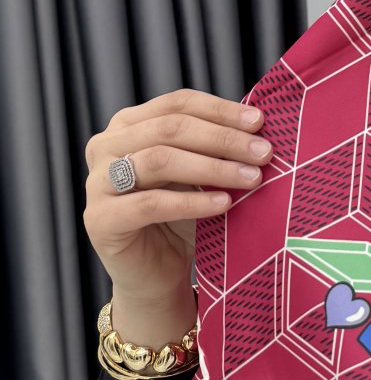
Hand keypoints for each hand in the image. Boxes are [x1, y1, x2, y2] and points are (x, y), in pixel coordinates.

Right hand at [83, 88, 271, 311]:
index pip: (177, 104)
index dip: (220, 110)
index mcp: (128, 125)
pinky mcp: (100, 219)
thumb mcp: (199, 174)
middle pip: (170, 128)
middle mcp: (106, 146)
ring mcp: (97, 182)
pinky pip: (151, 203)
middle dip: (223, 139)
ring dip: (212, 168)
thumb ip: (216, 147)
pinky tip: (224, 203)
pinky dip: (192, 202)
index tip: (260, 122)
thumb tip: (259, 125)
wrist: (157, 276)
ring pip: (159, 160)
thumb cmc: (182, 219)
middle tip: (263, 153)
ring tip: (251, 178)